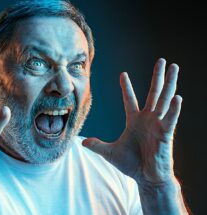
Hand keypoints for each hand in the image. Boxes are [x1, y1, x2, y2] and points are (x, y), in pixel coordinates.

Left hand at [83, 58, 181, 184]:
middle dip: (157, 76)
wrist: (146, 178)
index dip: (127, 87)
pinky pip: (170, 119)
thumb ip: (97, 145)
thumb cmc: (131, 165)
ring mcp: (157, 124)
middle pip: (153, 92)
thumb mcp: (110, 153)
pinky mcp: (165, 134)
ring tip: (174, 67)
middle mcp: (147, 119)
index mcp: (134, 120)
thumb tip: (82, 143)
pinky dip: (174, 109)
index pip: (130, 99)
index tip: (123, 74)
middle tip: (161, 60)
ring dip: (170, 83)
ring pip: (164, 99)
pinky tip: (178, 97)